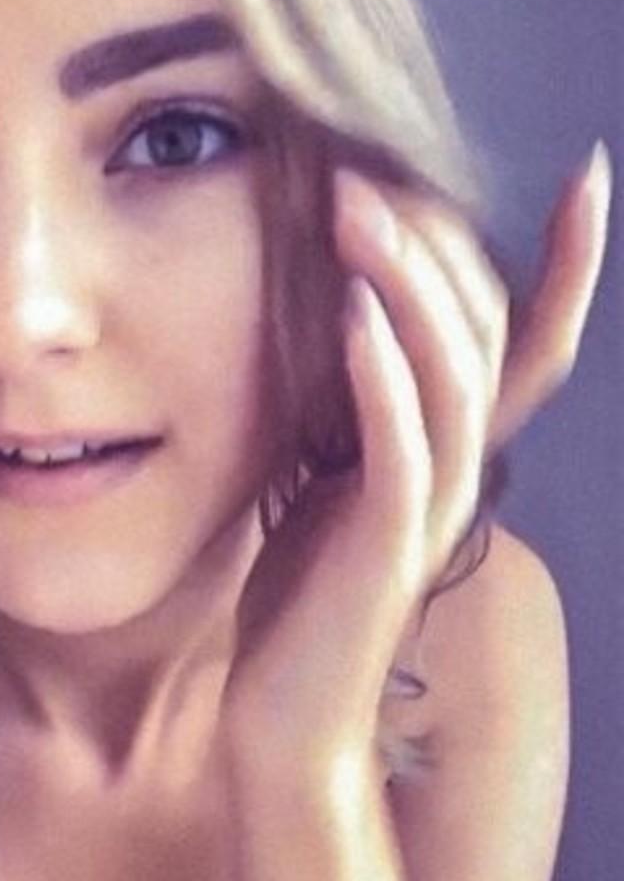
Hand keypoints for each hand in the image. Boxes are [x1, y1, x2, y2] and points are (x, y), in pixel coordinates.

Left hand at [223, 143, 611, 768]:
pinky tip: (351, 306)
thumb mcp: (330, 484)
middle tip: (371, 163)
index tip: (590, 176)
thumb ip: (356, 416)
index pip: (531, 345)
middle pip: (485, 336)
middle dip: (440, 244)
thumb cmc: (303, 598)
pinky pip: (397, 442)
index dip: (570, 268)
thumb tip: (338, 325)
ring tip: (355, 206)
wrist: (289, 717)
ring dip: (406, 284)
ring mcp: (431, 510)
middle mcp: (461, 473)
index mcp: (452, 453)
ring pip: (452, 375)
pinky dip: (379, 369)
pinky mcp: (385, 545)